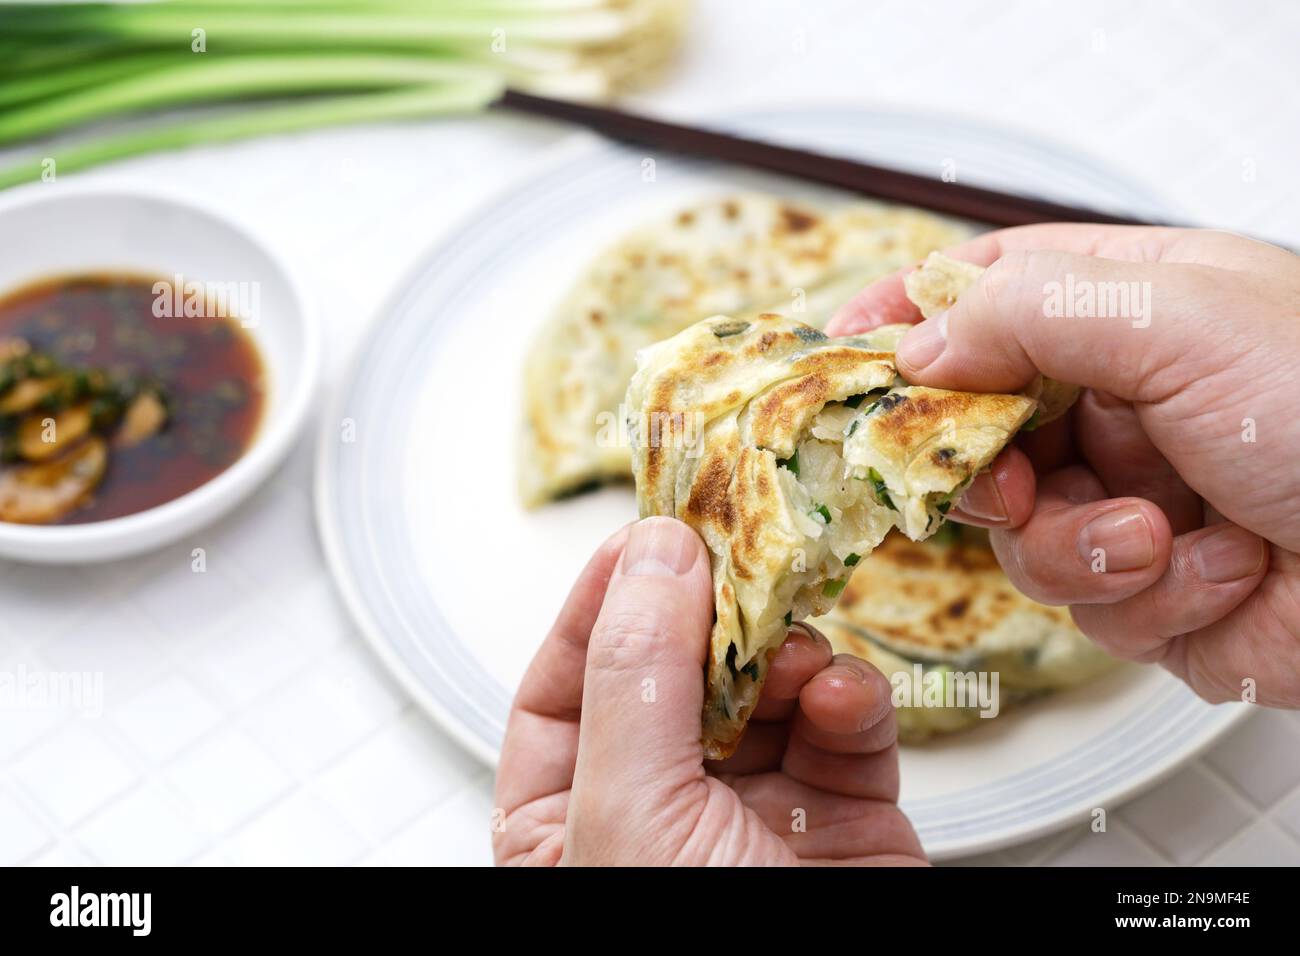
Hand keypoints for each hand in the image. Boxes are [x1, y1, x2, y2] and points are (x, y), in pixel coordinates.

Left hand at [493, 517, 925, 865]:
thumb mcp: (630, 820)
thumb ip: (635, 679)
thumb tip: (652, 558)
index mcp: (568, 815)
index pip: (569, 678)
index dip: (602, 598)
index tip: (644, 533)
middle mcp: (659, 802)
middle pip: (676, 663)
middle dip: (710, 612)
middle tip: (738, 553)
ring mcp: (754, 805)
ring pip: (765, 679)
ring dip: (784, 651)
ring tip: (791, 650)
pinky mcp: (843, 813)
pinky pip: (844, 721)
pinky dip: (849, 695)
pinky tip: (841, 699)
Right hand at [829, 224, 1299, 706]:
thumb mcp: (1180, 318)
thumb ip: (1028, 311)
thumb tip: (916, 344)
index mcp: (1134, 305)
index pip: (987, 294)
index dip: (908, 318)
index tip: (842, 352)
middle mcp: (1124, 399)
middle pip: (975, 421)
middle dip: (974, 460)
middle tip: (987, 477)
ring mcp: (1131, 492)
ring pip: (1016, 526)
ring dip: (1075, 539)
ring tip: (1152, 533)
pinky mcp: (1149, 585)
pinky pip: (1081, 594)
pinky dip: (1139, 589)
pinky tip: (1211, 568)